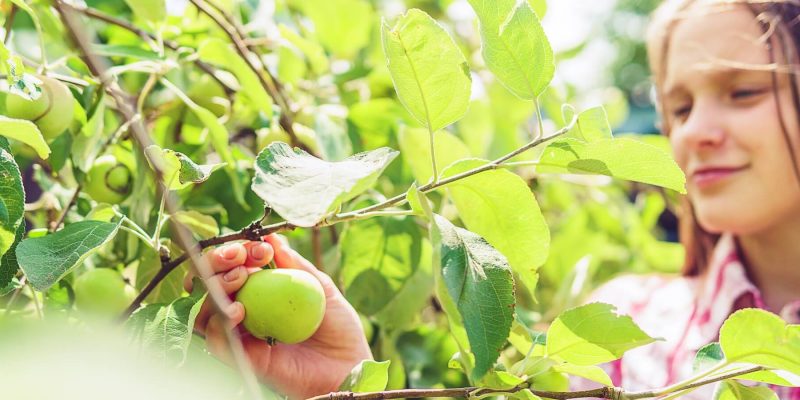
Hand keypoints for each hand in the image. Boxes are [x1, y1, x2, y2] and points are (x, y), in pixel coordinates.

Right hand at [187, 234, 372, 398]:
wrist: (349, 367)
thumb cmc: (339, 328)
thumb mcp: (322, 288)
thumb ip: (296, 265)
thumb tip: (272, 237)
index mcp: (263, 293)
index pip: (235, 266)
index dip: (239, 251)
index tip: (261, 248)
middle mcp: (246, 312)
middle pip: (211, 284)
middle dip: (216, 262)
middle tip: (239, 257)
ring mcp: (243, 336)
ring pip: (207, 310)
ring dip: (215, 287)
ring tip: (239, 278)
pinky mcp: (245, 359)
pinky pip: (217, 342)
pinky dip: (219, 323)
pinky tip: (238, 311)